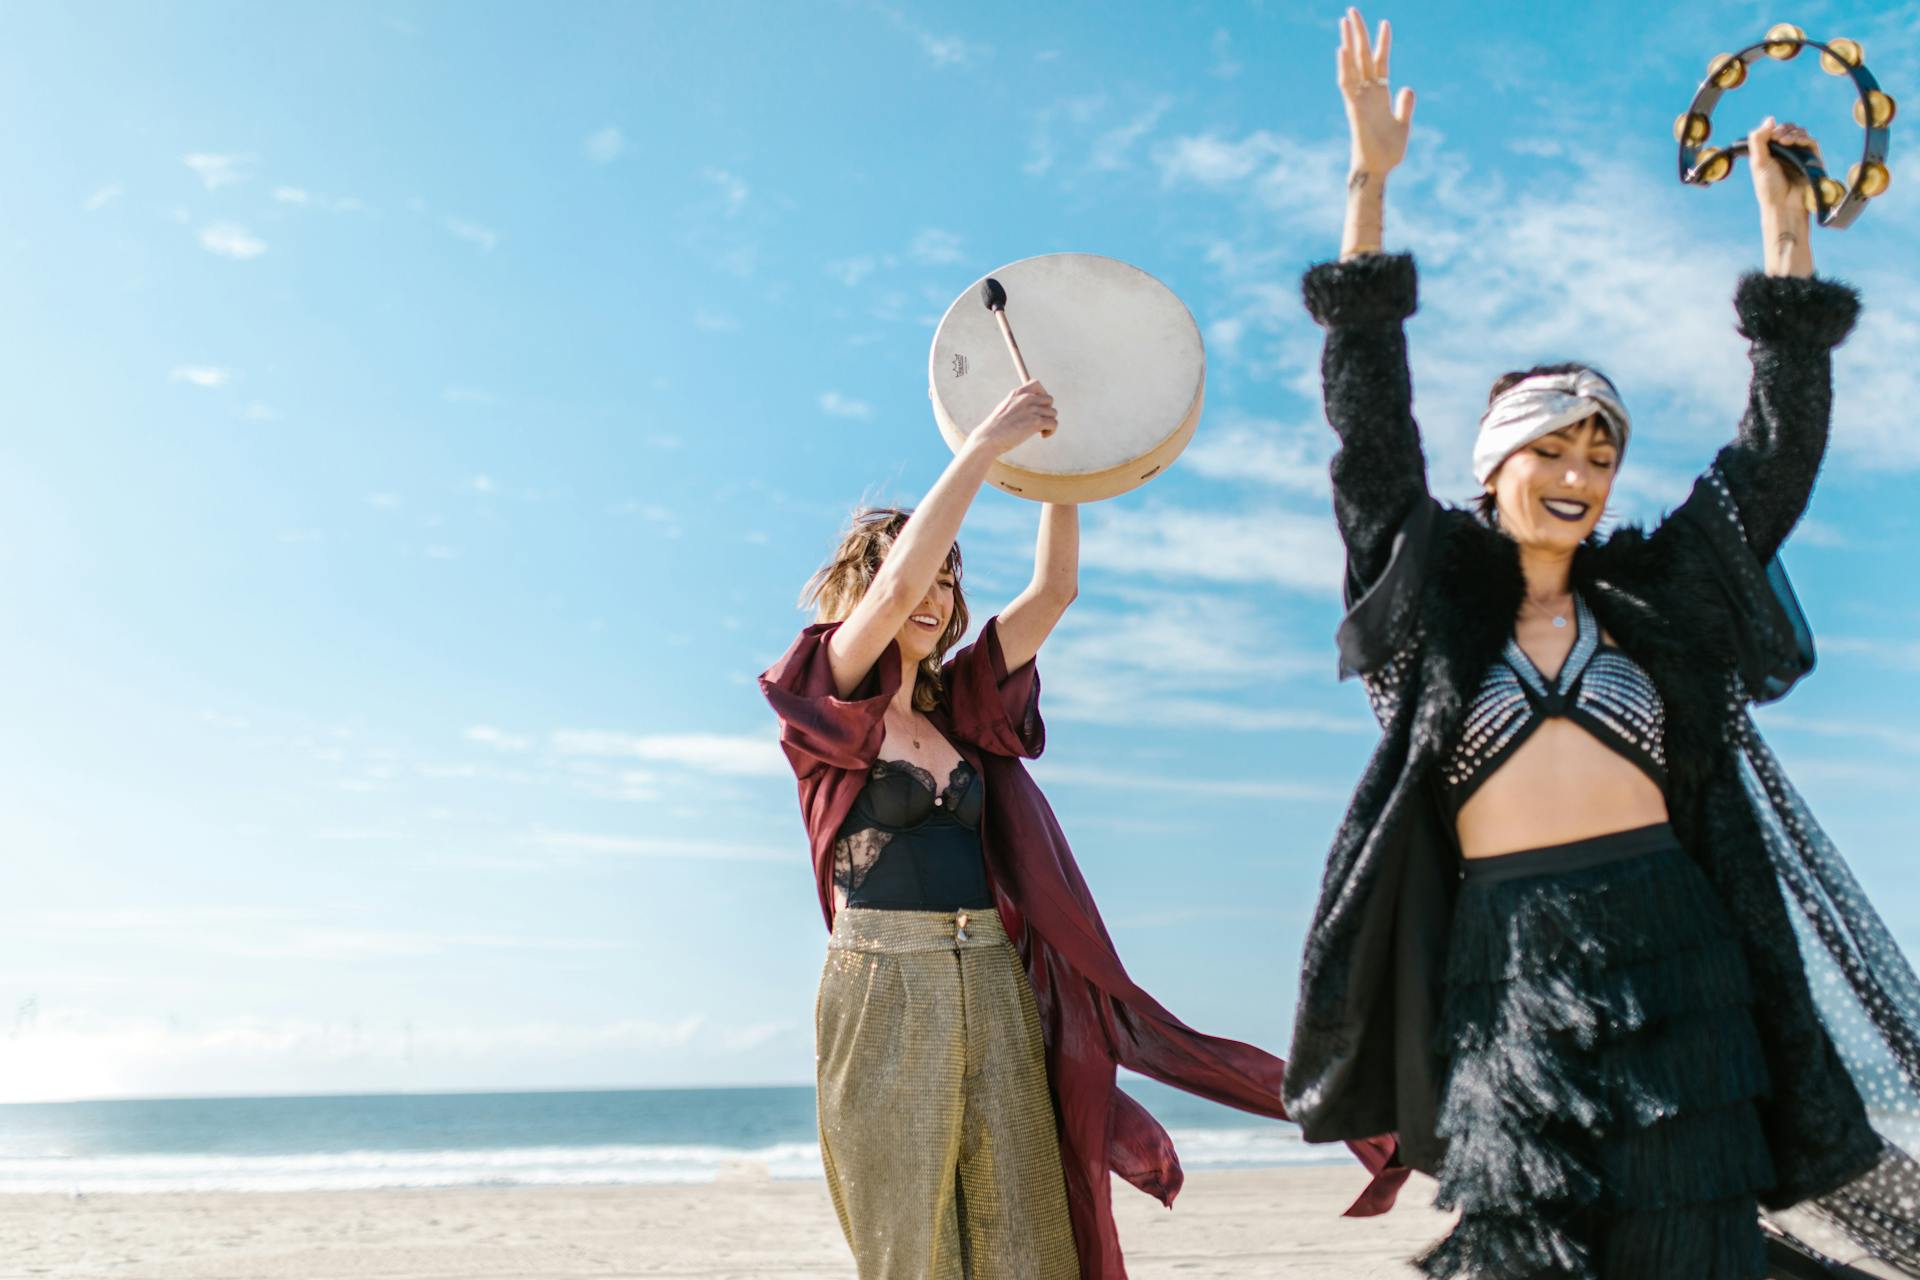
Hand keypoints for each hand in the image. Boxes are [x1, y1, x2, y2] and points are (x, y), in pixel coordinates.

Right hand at [969, 380, 1056, 457]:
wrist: (989, 438)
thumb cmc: (996, 427)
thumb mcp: (1005, 407)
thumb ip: (1018, 403)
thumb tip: (1031, 406)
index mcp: (1018, 393)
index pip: (1037, 384)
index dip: (1042, 394)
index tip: (1040, 405)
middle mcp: (1026, 398)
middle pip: (1049, 399)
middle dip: (1047, 410)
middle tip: (1039, 420)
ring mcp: (1032, 410)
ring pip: (1053, 413)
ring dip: (1049, 422)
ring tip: (1040, 431)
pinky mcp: (1036, 423)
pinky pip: (1054, 424)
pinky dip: (1051, 431)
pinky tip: (1043, 435)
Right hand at [1338, 7, 1414, 176]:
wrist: (1378, 170)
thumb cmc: (1388, 151)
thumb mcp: (1403, 124)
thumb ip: (1405, 105)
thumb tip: (1408, 87)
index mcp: (1380, 94)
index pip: (1381, 62)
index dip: (1384, 43)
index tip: (1386, 22)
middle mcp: (1367, 93)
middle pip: (1362, 56)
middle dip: (1359, 33)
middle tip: (1352, 10)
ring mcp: (1359, 99)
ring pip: (1352, 64)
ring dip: (1349, 43)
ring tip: (1345, 20)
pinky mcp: (1354, 109)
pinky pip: (1347, 84)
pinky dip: (1344, 67)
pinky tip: (1342, 50)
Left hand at [1748, 116, 1819, 218]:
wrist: (1784, 204)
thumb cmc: (1769, 187)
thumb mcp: (1758, 162)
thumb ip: (1759, 140)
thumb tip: (1770, 119)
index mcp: (1773, 153)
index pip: (1776, 132)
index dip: (1774, 129)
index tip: (1771, 134)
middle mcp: (1787, 153)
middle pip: (1789, 130)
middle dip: (1784, 130)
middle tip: (1778, 138)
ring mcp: (1800, 156)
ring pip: (1800, 134)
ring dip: (1793, 133)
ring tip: (1785, 141)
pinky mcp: (1812, 160)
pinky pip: (1811, 142)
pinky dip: (1804, 139)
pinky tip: (1795, 142)